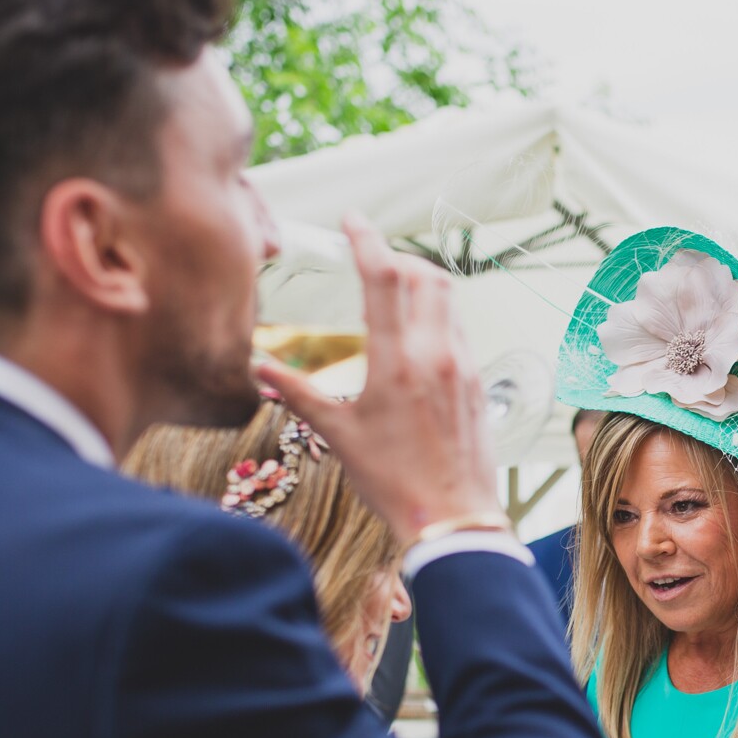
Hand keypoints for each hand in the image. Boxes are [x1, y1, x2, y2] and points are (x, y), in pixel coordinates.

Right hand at [257, 214, 498, 549]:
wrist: (453, 519)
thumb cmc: (393, 482)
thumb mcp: (339, 435)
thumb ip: (299, 394)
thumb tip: (260, 368)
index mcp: (396, 362)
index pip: (383, 278)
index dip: (366, 239)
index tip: (352, 219)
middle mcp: (435, 354)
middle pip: (426, 274)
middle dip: (398, 256)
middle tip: (372, 259)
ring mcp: (463, 366)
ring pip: (448, 299)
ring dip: (421, 282)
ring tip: (393, 290)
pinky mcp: (477, 382)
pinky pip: (459, 329)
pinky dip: (437, 315)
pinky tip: (417, 335)